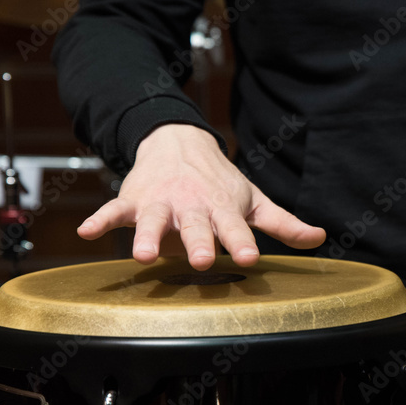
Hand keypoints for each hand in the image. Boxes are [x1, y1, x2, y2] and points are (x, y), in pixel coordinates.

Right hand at [77, 124, 325, 269]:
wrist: (178, 143)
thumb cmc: (221, 183)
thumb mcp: (254, 201)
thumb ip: (283, 224)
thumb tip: (321, 238)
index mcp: (224, 209)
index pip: (236, 229)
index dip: (241, 244)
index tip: (248, 259)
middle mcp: (193, 206)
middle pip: (195, 227)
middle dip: (197, 242)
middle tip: (200, 261)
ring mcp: (161, 202)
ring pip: (154, 221)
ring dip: (148, 236)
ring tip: (143, 255)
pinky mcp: (133, 200)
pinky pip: (113, 211)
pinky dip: (99, 220)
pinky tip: (85, 233)